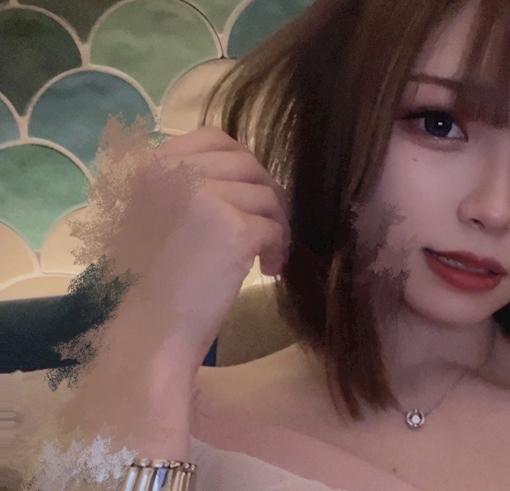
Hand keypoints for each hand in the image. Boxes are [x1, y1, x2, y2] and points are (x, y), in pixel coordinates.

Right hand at [83, 125, 290, 371]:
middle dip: (266, 195)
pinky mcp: (232, 229)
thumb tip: (247, 174)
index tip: (249, 195)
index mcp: (151, 166)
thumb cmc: (149, 284)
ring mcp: (203, 197)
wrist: (147, 333)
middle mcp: (173, 171)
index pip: (213, 138)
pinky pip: (275, 227)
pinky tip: (268, 271)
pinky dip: (279, 248)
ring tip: (266, 258)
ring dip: (276, 225)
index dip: (242, 163)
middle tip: (269, 228)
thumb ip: (188, 186)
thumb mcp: (154, 216)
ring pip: (267, 196)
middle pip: (247, 164)